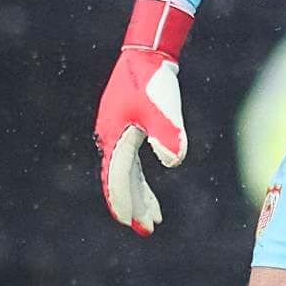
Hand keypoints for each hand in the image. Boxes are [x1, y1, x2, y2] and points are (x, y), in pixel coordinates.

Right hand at [95, 0, 193, 234]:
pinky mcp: (127, 130)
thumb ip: (169, 134)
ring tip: (153, 220)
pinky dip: (140, 182)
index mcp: (116, 138)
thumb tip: (172, 162)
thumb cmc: (155, 81)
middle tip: (147, 230)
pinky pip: (130, 165)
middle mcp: (112, 139)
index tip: (134, 222)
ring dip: (139, 197)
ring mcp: (117, 135)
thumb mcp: (165, 108)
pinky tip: (150, 195)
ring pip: (126, 175)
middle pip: (120, 181)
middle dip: (134, 206)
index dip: (126, 201)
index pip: (118, 178)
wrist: (149, 55)